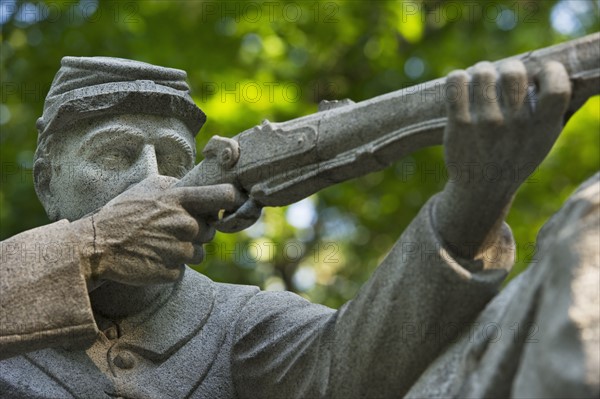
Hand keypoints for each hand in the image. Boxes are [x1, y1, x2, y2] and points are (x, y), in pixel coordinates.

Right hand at [73, 175, 244, 286]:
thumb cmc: (122, 213)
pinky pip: (182, 270)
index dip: (231, 201)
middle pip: (210, 231)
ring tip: (159, 244)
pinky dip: (170, 266)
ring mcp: (179, 250)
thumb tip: (193, 183)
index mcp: (180, 200)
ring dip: (184, 250)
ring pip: (198, 253)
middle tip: (171, 230)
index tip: (229, 205)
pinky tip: (152, 258)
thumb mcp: (146, 188)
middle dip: (196, 232)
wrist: (96, 245)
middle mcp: (185, 224)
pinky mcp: (172, 272)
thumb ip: (175, 184)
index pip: (224, 197)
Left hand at [443, 60, 570, 199]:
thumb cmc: (516, 156)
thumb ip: (552, 110)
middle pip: (513, 71)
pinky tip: (461, 86)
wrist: (482, 187)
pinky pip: (456, 82)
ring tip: (480, 80)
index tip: (539, 75)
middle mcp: (515, 124)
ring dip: (480, 70)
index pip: (556, 86)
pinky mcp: (459, 123)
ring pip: (482, 72)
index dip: (550, 71)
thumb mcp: (543, 139)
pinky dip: (457, 78)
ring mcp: (485, 123)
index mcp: (542, 126)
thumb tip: (561, 75)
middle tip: (501, 77)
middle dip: (507, 67)